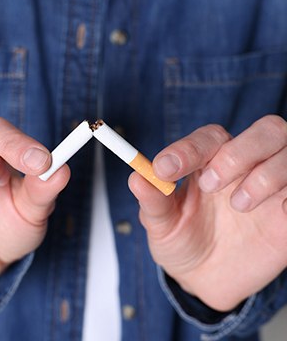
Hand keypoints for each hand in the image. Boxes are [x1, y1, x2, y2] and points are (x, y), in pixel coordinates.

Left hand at [129, 115, 286, 310]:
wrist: (205, 279)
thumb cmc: (181, 242)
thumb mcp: (161, 225)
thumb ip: (153, 201)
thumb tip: (137, 176)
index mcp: (209, 162)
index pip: (209, 138)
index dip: (189, 149)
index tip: (164, 170)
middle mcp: (245, 166)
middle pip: (264, 130)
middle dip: (238, 153)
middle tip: (210, 184)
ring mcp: (273, 187)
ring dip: (265, 174)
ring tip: (237, 206)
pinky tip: (271, 213)